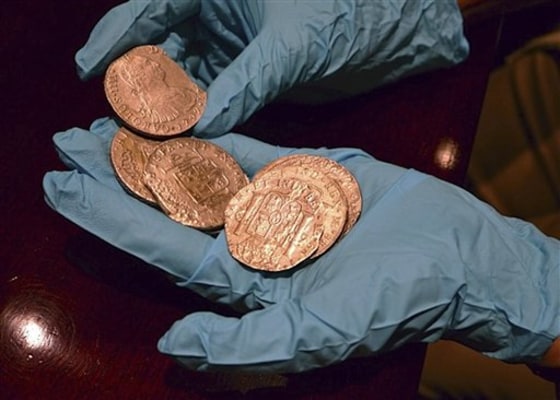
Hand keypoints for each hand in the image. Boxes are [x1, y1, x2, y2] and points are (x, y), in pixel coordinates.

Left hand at [43, 118, 558, 372]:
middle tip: (65, 147)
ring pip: (200, 175)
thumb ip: (243, 348)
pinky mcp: (298, 174)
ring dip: (153, 153)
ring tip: (103, 129)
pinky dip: (207, 136)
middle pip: (169, 210)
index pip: (164, 250)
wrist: (454, 256)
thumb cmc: (391, 302)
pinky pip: (244, 151)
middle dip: (115, 181)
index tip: (62, 190)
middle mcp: (248, 246)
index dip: (112, 221)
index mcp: (245, 286)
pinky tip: (169, 123)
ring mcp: (272, 206)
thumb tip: (171, 345)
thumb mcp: (318, 339)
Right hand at [76, 0, 468, 136]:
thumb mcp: (292, 44)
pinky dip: (201, 114)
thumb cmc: (344, 13)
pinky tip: (190, 138)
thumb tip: (204, 126)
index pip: (151, 7)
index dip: (115, 37)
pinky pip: (214, 91)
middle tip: (119, 118)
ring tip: (150, 136)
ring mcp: (232, 41)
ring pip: (185, 74)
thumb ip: (248, 80)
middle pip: (161, 45)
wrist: (387, 29)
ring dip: (169, 105)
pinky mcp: (249, 68)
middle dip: (140, 81)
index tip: (88, 68)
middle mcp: (216, 10)